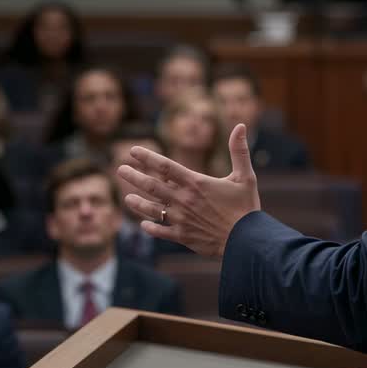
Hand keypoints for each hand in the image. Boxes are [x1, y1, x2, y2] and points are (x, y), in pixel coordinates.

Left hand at [117, 123, 261, 258]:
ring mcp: (181, 219)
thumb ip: (239, 151)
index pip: (165, 166)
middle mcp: (184, 200)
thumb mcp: (246, 176)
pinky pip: (161, 231)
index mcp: (196, 183)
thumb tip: (240, 125)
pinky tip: (144, 225)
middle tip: (120, 170)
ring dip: (137, 203)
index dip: (147, 157)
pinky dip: (151, 228)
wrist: (246, 241)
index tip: (133, 151)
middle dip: (134, 177)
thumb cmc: (246, 207)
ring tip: (126, 198)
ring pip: (152, 209)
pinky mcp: (183, 236)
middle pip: (152, 186)